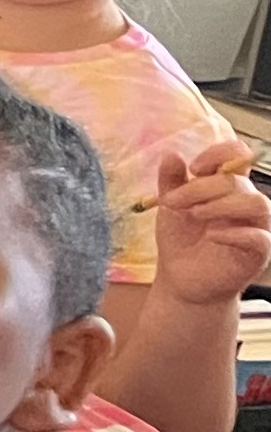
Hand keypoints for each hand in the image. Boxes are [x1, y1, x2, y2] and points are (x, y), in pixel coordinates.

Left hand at [148, 138, 270, 307]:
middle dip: (203, 187)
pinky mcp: (257, 253)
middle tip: (174, 201)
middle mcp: (244, 203)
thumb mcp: (170, 206)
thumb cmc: (181, 238)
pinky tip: (213, 236)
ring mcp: (254, 227)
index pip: (238, 157)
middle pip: (238, 181)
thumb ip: (171, 181)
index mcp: (226, 187)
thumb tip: (171, 154)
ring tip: (195, 214)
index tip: (194, 167)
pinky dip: (236, 234)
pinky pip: (260, 238)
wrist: (181, 277)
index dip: (220, 154)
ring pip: (258, 203)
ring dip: (223, 204)